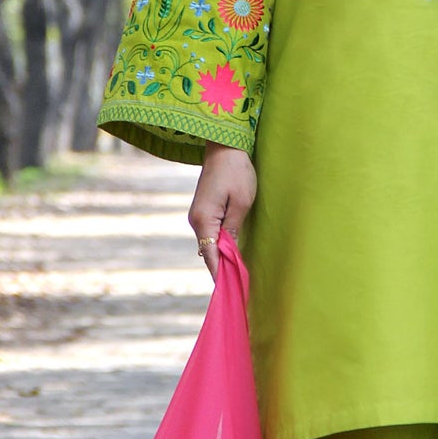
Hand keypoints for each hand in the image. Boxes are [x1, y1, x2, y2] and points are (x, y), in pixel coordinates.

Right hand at [189, 143, 256, 281]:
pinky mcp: (204, 211)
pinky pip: (211, 234)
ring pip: (210, 244)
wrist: (225, 147)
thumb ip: (233, 230)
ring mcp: (198, 216)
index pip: (211, 256)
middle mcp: (196, 221)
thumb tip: (229, 253)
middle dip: (221, 269)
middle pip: (208, 252)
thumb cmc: (237, 172)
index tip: (229, 291)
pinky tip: (231, 255)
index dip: (220, 274)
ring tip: (236, 276)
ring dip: (221, 258)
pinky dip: (220, 246)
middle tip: (238, 288)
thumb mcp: (241, 202)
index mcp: (204, 220)